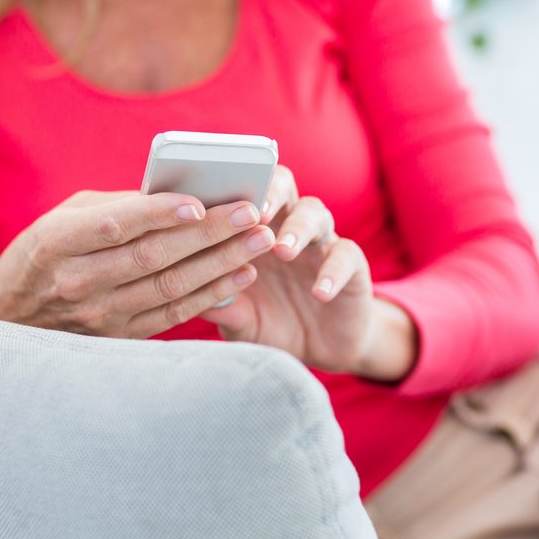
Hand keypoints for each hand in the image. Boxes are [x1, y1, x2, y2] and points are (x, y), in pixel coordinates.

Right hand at [0, 190, 275, 337]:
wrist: (10, 321)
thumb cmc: (43, 255)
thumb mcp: (63, 219)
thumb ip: (116, 207)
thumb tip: (179, 193)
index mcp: (58, 242)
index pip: (116, 225)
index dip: (159, 214)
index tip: (200, 201)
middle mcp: (79, 282)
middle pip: (155, 256)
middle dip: (210, 234)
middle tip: (251, 213)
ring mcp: (100, 315)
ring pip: (171, 287)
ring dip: (221, 264)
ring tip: (259, 242)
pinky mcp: (120, 338)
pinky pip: (173, 316)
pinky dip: (210, 295)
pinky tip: (240, 276)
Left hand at [200, 167, 416, 380]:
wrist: (320, 352)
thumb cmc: (272, 325)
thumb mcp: (241, 320)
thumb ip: (221, 306)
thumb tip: (185, 295)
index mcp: (255, 232)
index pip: (242, 194)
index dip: (228, 192)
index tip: (213, 204)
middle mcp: (288, 228)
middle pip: (283, 186)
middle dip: (269, 192)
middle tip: (254, 214)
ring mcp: (321, 244)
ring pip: (315, 213)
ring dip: (298, 228)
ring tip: (282, 251)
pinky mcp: (353, 266)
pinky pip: (346, 257)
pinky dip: (333, 272)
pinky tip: (319, 293)